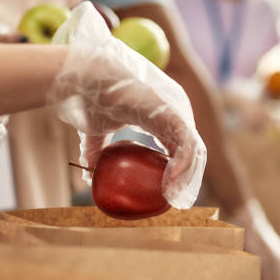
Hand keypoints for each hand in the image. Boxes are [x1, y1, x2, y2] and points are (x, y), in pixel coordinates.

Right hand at [47, 2, 206, 208]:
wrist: (86, 82)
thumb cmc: (91, 101)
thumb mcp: (97, 133)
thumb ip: (97, 152)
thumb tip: (89, 175)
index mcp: (160, 116)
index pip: (178, 145)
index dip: (176, 169)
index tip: (166, 191)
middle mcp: (173, 112)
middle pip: (190, 149)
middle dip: (186, 176)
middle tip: (173, 198)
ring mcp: (175, 110)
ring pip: (193, 147)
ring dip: (188, 174)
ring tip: (174, 194)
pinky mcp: (172, 111)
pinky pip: (186, 141)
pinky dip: (183, 162)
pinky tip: (172, 180)